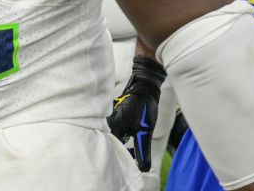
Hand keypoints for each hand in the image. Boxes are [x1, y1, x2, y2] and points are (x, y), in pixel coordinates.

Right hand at [107, 55, 165, 171]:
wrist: (145, 86)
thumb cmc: (145, 106)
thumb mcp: (145, 131)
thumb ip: (143, 150)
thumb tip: (144, 169)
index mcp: (113, 128)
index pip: (110, 150)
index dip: (118, 158)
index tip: (126, 162)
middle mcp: (107, 124)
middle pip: (109, 144)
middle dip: (117, 152)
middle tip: (127, 157)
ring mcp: (109, 120)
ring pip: (111, 138)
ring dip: (119, 144)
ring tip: (128, 147)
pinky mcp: (113, 117)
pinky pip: (113, 131)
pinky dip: (119, 137)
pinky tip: (127, 138)